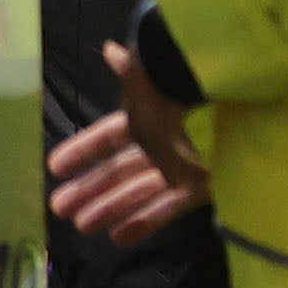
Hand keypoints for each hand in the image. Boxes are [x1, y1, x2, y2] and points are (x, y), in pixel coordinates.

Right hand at [46, 44, 208, 246]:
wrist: (232, 114)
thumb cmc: (183, 99)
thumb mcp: (150, 85)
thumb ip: (129, 71)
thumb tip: (110, 48)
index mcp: (147, 120)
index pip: (109, 137)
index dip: (82, 152)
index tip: (54, 168)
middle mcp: (161, 145)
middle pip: (120, 171)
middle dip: (90, 189)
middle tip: (59, 209)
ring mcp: (180, 169)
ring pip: (139, 192)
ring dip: (111, 209)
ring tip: (83, 227)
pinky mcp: (199, 189)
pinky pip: (168, 209)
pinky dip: (145, 223)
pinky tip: (117, 238)